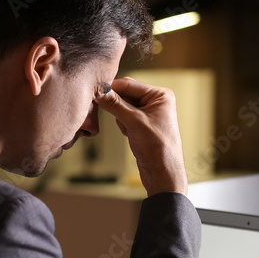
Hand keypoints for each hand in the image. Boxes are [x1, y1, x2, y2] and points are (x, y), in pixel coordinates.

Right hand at [97, 77, 187, 195]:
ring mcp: (149, 113)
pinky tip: (130, 135)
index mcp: (160, 95)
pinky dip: (123, 125)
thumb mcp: (134, 122)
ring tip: (130, 131)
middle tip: (117, 117)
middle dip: (117, 106)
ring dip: (120, 118)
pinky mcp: (142, 124)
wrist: (163, 173)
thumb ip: (116, 105)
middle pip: (125, 93)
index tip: (95, 92)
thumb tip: (100, 92)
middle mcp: (156, 101)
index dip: (112, 89)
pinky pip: (124, 117)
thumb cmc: (158, 148)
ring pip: (122, 106)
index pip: (129, 84)